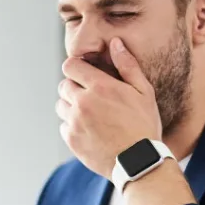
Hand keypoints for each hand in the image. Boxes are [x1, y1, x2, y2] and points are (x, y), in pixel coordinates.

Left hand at [56, 37, 162, 177]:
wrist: (138, 161)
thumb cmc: (144, 125)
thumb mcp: (144, 92)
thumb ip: (127, 65)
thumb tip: (115, 43)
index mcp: (100, 87)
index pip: (70, 66)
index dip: (76, 68)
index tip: (84, 74)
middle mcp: (83, 102)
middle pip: (63, 85)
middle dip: (74, 87)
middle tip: (91, 97)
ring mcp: (75, 122)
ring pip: (60, 106)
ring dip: (71, 107)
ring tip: (90, 114)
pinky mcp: (71, 140)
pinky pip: (63, 126)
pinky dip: (72, 126)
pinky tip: (89, 130)